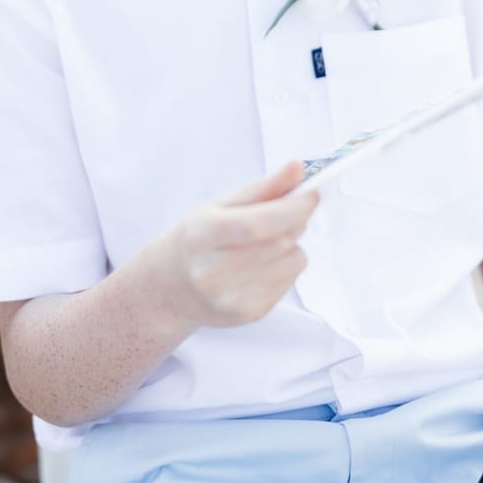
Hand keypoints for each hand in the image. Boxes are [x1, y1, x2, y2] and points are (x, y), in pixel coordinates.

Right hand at [160, 161, 317, 329]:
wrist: (171, 287)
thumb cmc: (198, 239)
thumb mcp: (220, 205)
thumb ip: (263, 187)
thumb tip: (297, 168)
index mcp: (203, 235)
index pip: (257, 224)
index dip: (291, 208)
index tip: (311, 194)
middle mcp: (214, 271)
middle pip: (279, 241)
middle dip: (295, 220)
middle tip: (287, 211)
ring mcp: (231, 298)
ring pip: (293, 261)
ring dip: (292, 244)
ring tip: (268, 241)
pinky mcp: (249, 314)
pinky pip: (291, 282)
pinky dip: (286, 266)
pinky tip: (263, 263)